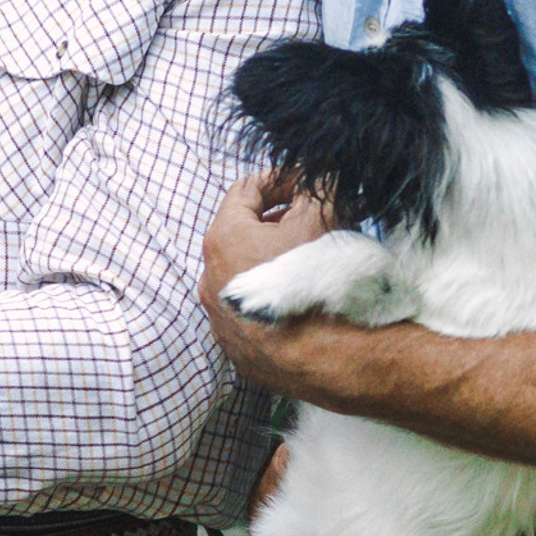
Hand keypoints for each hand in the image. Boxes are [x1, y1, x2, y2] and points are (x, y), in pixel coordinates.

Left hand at [200, 172, 365, 401]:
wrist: (324, 358)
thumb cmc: (317, 282)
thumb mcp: (325, 217)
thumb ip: (320, 186)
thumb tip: (323, 177)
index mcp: (223, 239)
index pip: (246, 190)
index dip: (281, 178)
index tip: (306, 181)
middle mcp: (210, 278)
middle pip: (243, 232)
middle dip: (278, 220)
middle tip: (312, 218)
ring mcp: (220, 317)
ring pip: (246, 274)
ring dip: (274, 260)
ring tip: (310, 258)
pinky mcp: (236, 348)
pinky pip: (252, 311)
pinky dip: (272, 297)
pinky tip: (302, 298)